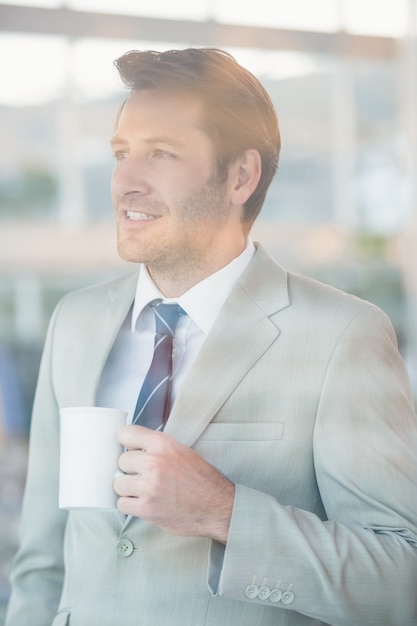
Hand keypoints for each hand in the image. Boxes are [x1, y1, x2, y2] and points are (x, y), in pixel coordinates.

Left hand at [114, 425, 234, 543]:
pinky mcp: (146, 508)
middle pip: (121, 460)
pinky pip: (122, 504)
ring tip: (144, 490)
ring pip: (118, 483)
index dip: (126, 443)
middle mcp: (154, 462)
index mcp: (163, 444)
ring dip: (128, 489)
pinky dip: (130, 505)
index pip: (125, 434)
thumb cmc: (203, 481)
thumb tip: (133, 447)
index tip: (128, 449)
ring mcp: (149, 486)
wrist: (217, 507)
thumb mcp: (182, 451)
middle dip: (130, 469)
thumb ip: (157, 447)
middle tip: (143, 475)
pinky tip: (144, 502)